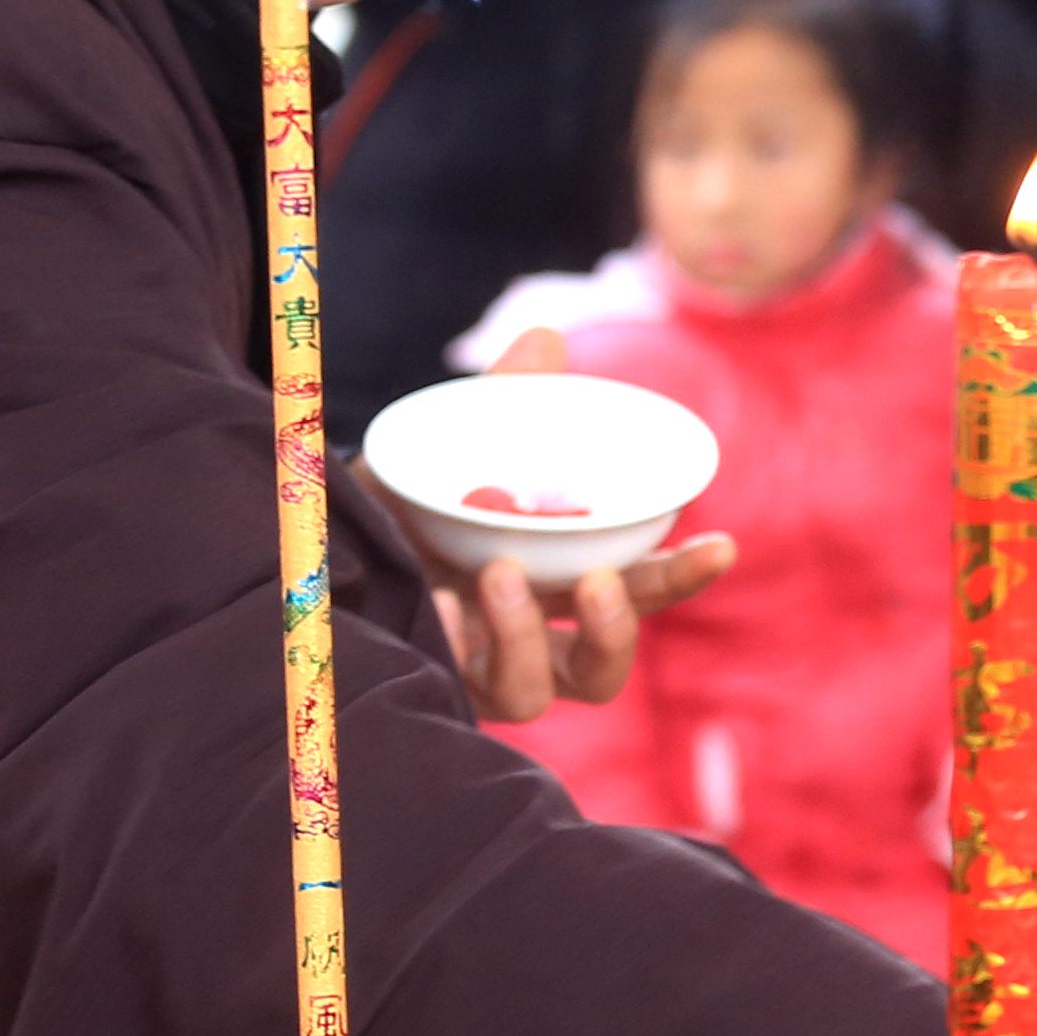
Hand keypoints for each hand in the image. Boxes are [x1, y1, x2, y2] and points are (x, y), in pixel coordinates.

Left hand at [385, 327, 732, 719]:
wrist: (316, 527)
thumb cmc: (404, 490)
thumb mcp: (451, 437)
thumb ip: (502, 398)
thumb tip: (547, 341)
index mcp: (559, 578)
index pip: (639, 589)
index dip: (683, 576)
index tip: (720, 546)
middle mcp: (527, 635)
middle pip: (601, 667)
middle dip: (618, 628)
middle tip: (601, 583)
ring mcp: (475, 666)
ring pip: (534, 693)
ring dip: (527, 637)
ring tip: (501, 575)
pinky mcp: (427, 679)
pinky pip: (457, 683)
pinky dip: (458, 637)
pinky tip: (443, 598)